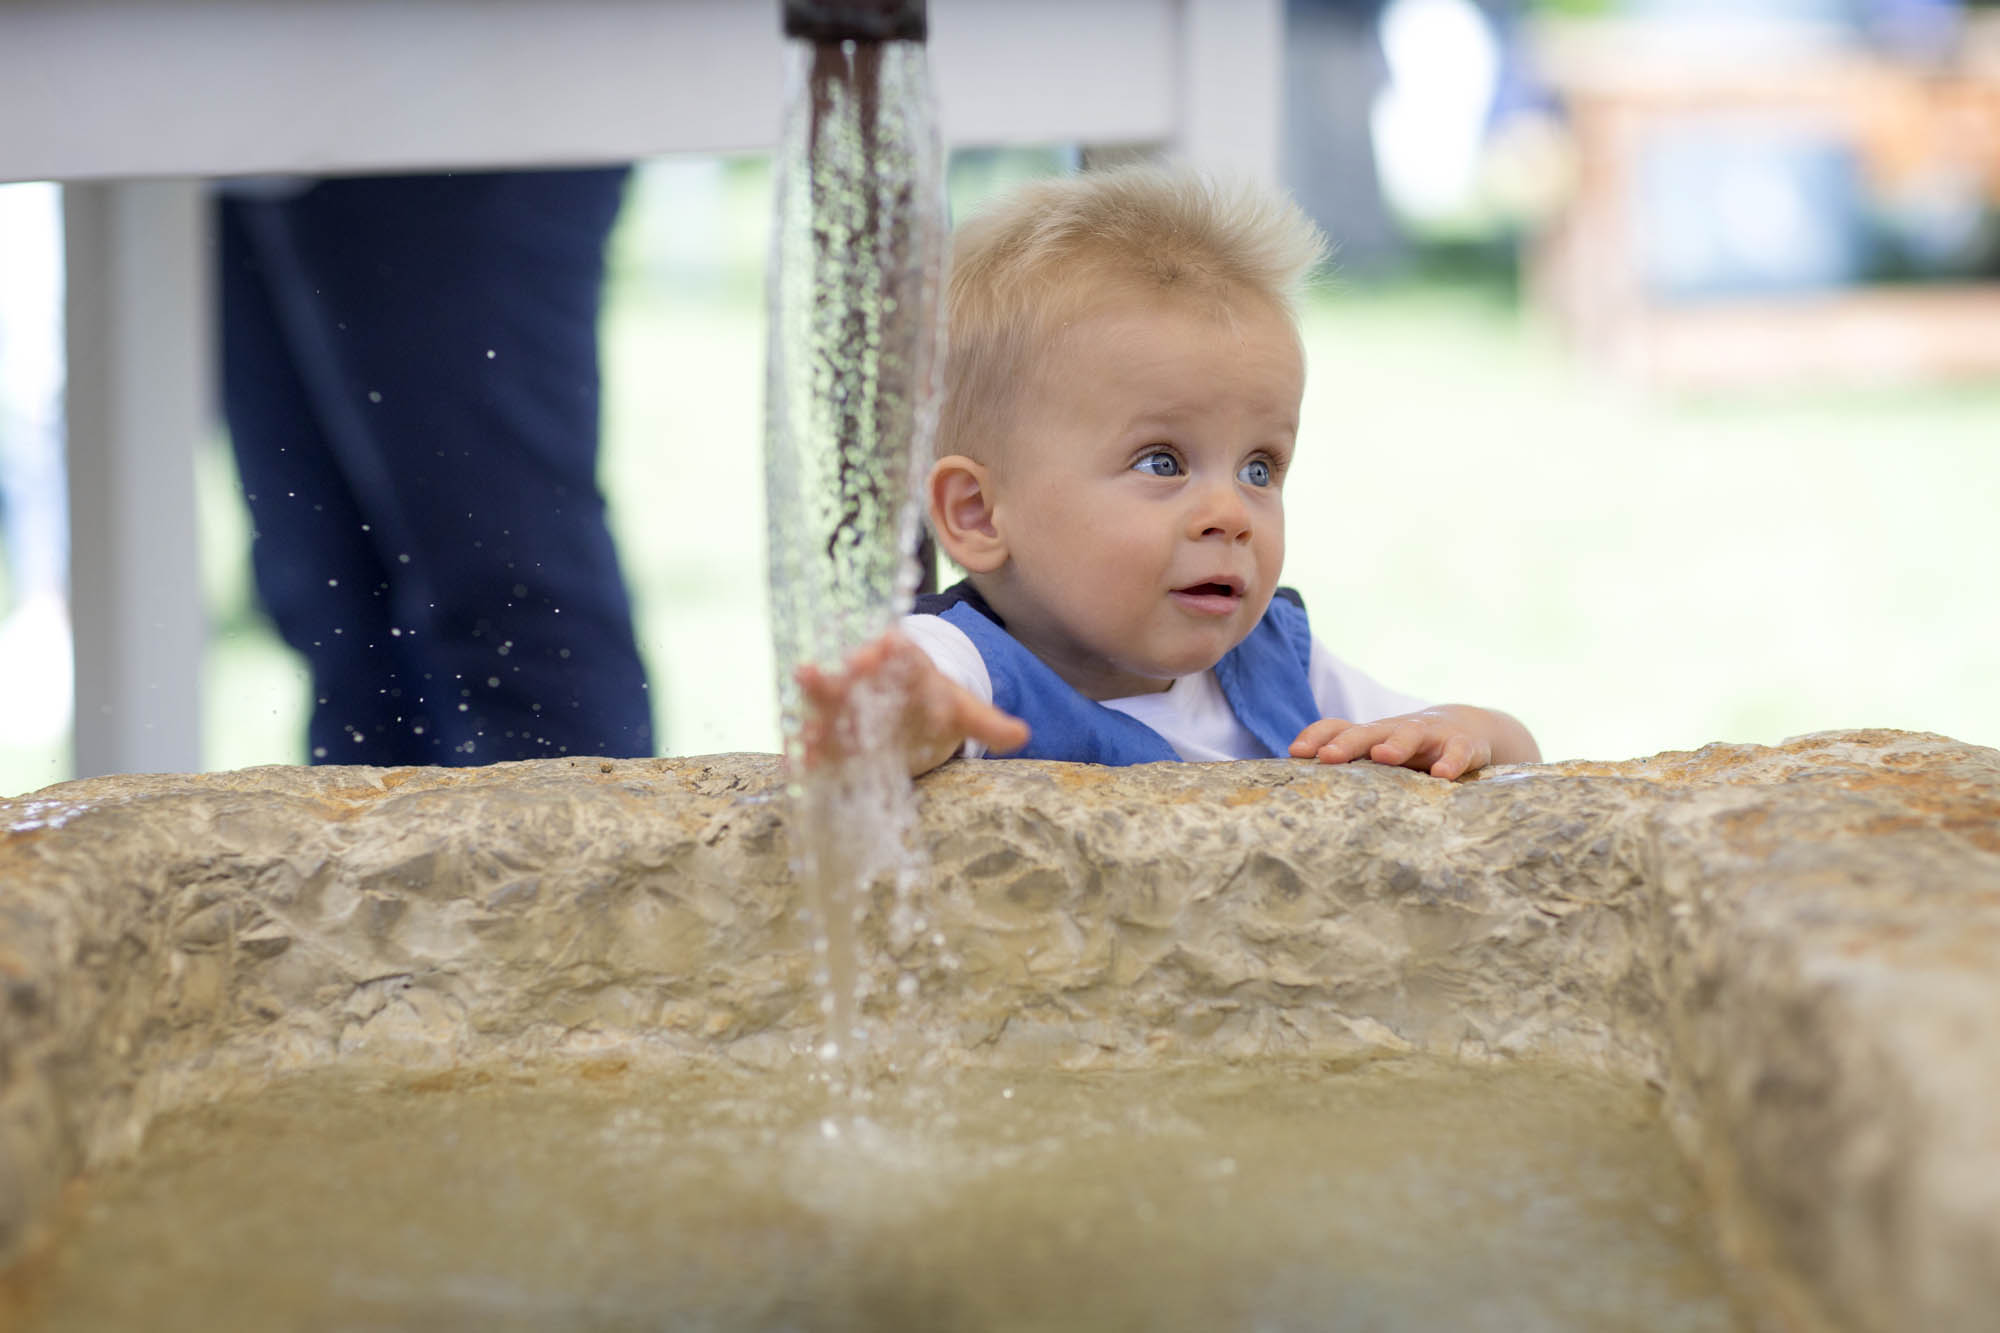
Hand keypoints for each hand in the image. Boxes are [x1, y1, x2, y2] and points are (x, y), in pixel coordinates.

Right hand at [797, 631, 1029, 777]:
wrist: (908, 720)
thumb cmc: (935, 705)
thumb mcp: (963, 712)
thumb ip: (989, 723)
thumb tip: (1021, 735)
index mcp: (903, 661)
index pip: (898, 651)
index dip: (892, 649)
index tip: (888, 645)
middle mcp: (869, 674)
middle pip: (853, 669)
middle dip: (841, 673)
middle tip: (831, 667)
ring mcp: (844, 702)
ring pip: (826, 698)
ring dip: (814, 701)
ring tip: (804, 707)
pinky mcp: (827, 730)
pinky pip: (814, 735)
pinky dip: (806, 748)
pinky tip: (799, 763)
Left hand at [1290, 705, 1535, 780]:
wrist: (1466, 727)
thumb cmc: (1410, 748)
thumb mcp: (1378, 751)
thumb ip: (1349, 763)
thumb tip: (1301, 786)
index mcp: (1372, 735)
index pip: (1338, 728)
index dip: (1317, 737)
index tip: (1297, 753)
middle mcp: (1396, 730)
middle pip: (1369, 732)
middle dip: (1347, 743)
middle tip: (1328, 757)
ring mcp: (1430, 735)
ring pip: (1411, 734)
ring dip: (1396, 744)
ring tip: (1383, 756)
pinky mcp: (1463, 745)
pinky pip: (1458, 752)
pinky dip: (1451, 762)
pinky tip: (1442, 775)